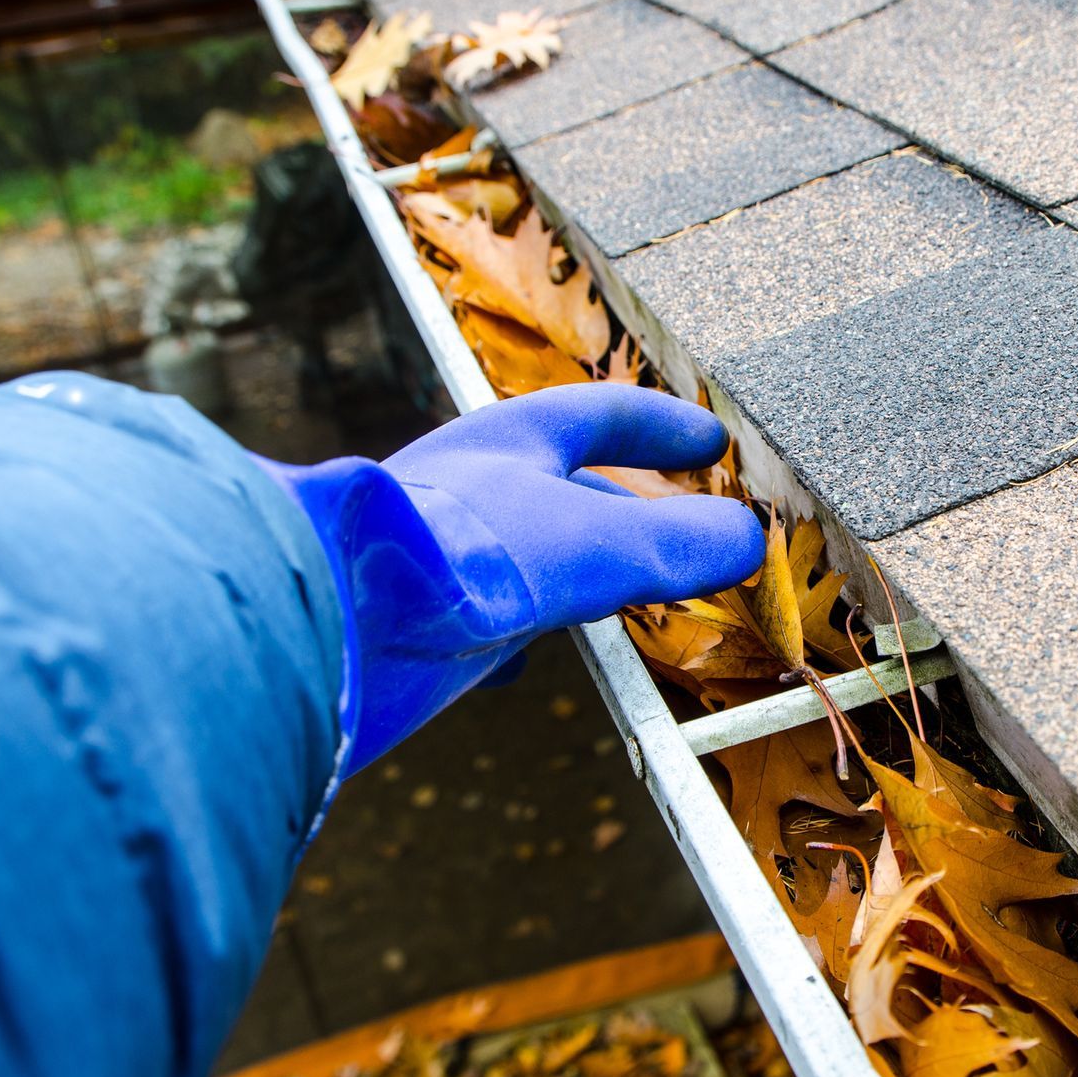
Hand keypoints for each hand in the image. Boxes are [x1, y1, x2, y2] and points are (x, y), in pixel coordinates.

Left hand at [263, 384, 761, 774]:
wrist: (329, 623)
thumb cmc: (455, 554)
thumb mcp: (593, 543)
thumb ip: (675, 543)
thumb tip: (748, 539)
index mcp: (511, 441)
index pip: (602, 414)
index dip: (662, 427)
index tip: (712, 441)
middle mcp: (474, 489)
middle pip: (567, 485)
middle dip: (628, 506)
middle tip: (684, 528)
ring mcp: (444, 553)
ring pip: (528, 554)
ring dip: (579, 572)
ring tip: (623, 597)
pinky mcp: (416, 619)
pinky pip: (480, 616)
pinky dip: (516, 633)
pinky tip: (520, 662)